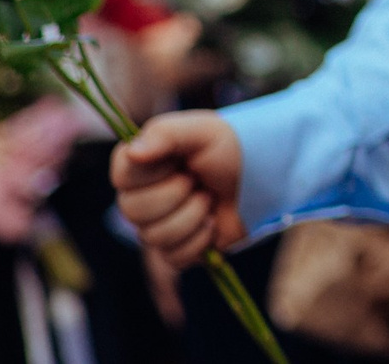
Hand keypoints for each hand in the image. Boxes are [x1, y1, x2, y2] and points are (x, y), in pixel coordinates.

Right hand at [111, 110, 244, 267]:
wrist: (267, 176)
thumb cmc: (233, 147)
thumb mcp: (203, 130)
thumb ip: (165, 133)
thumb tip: (133, 152)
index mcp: (143, 163)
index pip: (121, 176)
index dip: (151, 173)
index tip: (178, 162)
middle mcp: (143, 195)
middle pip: (132, 211)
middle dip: (175, 195)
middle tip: (198, 181)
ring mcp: (159, 224)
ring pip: (152, 237)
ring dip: (191, 216)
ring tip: (209, 199)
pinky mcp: (179, 249)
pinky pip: (173, 258)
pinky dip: (200, 240)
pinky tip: (213, 222)